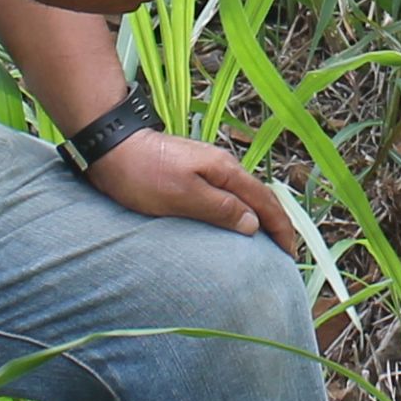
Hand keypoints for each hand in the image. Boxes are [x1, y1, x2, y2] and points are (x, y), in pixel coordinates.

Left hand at [87, 130, 290, 240]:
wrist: (111, 145)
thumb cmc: (142, 173)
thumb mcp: (182, 195)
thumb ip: (219, 208)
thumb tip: (253, 224)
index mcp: (225, 171)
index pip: (266, 201)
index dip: (282, 228)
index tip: (289, 255)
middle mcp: (222, 167)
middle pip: (260, 197)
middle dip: (276, 224)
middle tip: (283, 253)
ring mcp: (207, 168)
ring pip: (244, 196)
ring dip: (258, 219)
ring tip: (263, 244)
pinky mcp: (193, 173)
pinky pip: (227, 195)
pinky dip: (239, 212)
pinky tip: (232, 225)